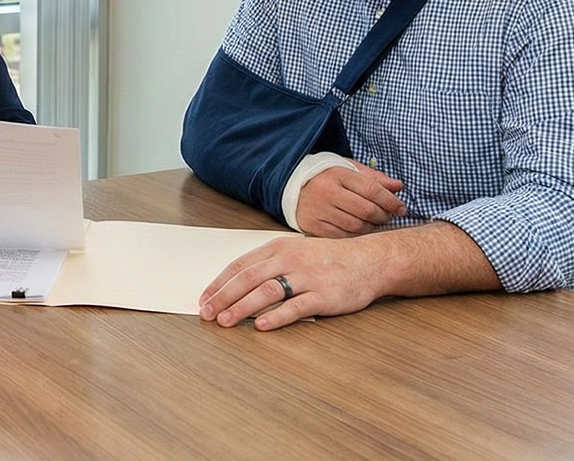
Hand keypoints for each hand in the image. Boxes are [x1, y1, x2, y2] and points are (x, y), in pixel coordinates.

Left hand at [197, 235, 385, 330]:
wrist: (369, 260)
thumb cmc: (329, 258)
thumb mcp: (295, 251)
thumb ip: (269, 264)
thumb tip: (238, 282)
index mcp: (278, 248)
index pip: (240, 265)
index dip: (219, 283)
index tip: (204, 298)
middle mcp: (289, 260)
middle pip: (248, 278)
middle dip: (223, 297)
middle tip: (207, 313)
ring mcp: (306, 277)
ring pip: (266, 291)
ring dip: (242, 307)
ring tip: (225, 321)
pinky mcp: (323, 295)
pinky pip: (295, 307)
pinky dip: (275, 316)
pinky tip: (260, 325)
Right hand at [295, 164, 405, 237]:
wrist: (291, 184)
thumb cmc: (326, 176)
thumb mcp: (348, 169)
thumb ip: (374, 178)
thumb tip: (399, 186)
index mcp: (338, 174)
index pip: (372, 189)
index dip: (391, 201)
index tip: (401, 208)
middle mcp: (328, 192)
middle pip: (366, 210)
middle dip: (383, 216)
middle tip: (388, 216)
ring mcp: (320, 210)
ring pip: (356, 226)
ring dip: (371, 227)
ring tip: (373, 222)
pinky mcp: (314, 226)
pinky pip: (342, 236)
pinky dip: (355, 235)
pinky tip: (359, 229)